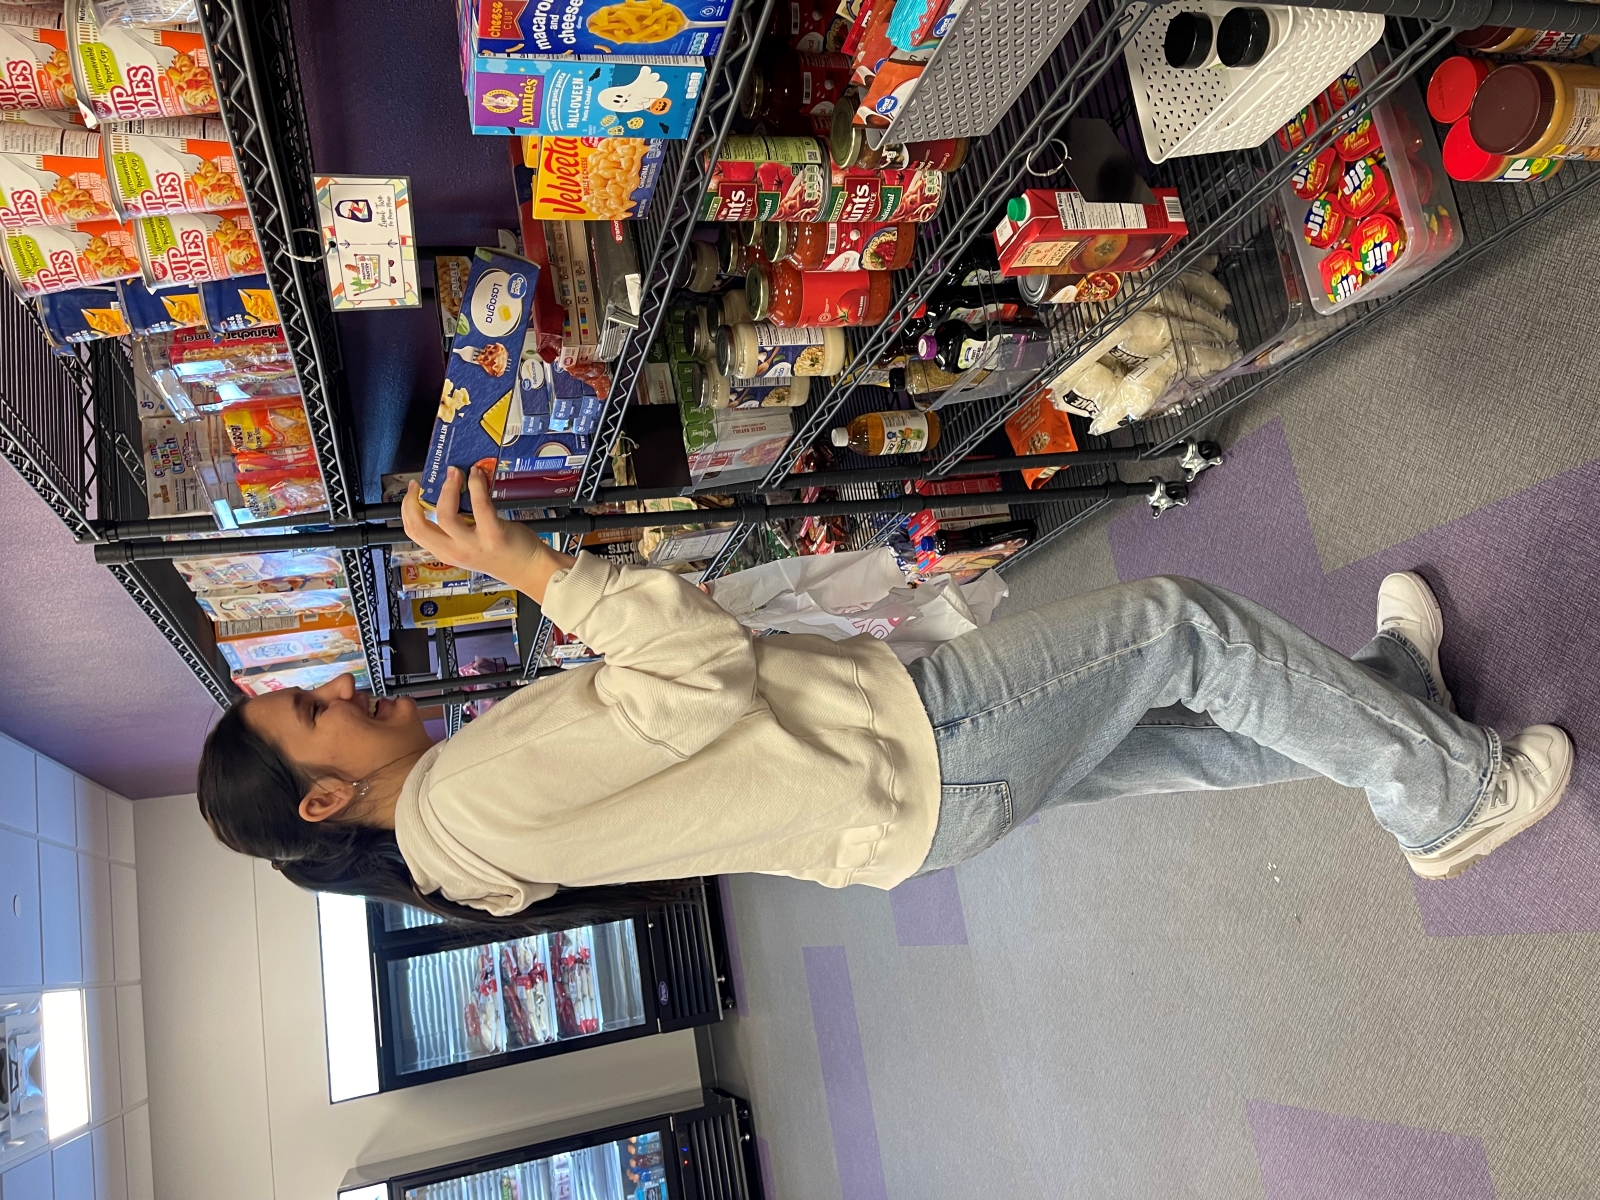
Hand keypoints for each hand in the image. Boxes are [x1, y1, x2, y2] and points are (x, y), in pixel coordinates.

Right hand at [400, 467, 573, 602]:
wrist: (529, 569)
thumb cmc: (500, 553)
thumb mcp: (469, 545)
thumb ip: (455, 528)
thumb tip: (447, 494)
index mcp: (446, 552)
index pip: (414, 532)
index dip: (407, 509)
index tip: (412, 491)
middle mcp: (456, 551)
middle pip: (420, 525)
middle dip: (417, 499)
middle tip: (424, 481)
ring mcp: (474, 545)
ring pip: (445, 514)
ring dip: (448, 489)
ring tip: (455, 473)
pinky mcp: (494, 535)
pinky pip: (479, 506)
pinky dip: (476, 486)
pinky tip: (477, 476)